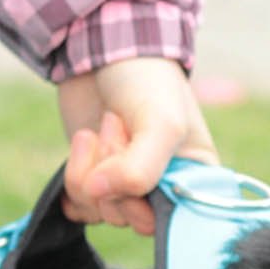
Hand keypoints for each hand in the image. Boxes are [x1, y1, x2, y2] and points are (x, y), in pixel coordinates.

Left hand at [58, 57, 218, 234]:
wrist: (101, 45)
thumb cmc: (148, 81)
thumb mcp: (161, 124)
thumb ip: (139, 170)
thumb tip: (98, 195)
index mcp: (195, 180)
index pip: (175, 224)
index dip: (149, 199)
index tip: (142, 166)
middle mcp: (163, 190)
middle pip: (132, 220)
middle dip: (116, 174)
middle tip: (118, 126)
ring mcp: (126, 189)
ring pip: (102, 212)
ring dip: (93, 167)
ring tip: (104, 124)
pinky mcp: (95, 183)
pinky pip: (80, 208)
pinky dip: (74, 177)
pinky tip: (84, 147)